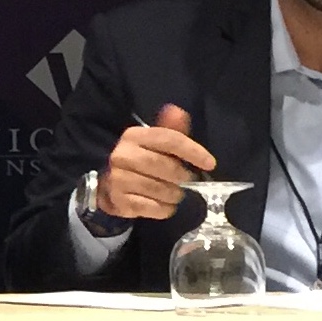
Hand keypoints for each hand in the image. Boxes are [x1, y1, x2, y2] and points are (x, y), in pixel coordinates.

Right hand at [96, 104, 215, 219]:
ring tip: (177, 193)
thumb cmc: (142, 160)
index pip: (170, 139)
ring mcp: (118, 179)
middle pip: (163, 165)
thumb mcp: (156, 142)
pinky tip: (166, 205)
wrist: (111, 185)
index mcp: (134, 135)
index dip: (193, 151)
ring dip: (174, 194)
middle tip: (189, 180)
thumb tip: (177, 112)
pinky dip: (164, 208)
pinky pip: (150, 207)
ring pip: (157, 189)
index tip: (211, 164)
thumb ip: (172, 129)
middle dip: (182, 175)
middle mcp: (122, 155)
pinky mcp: (118, 201)